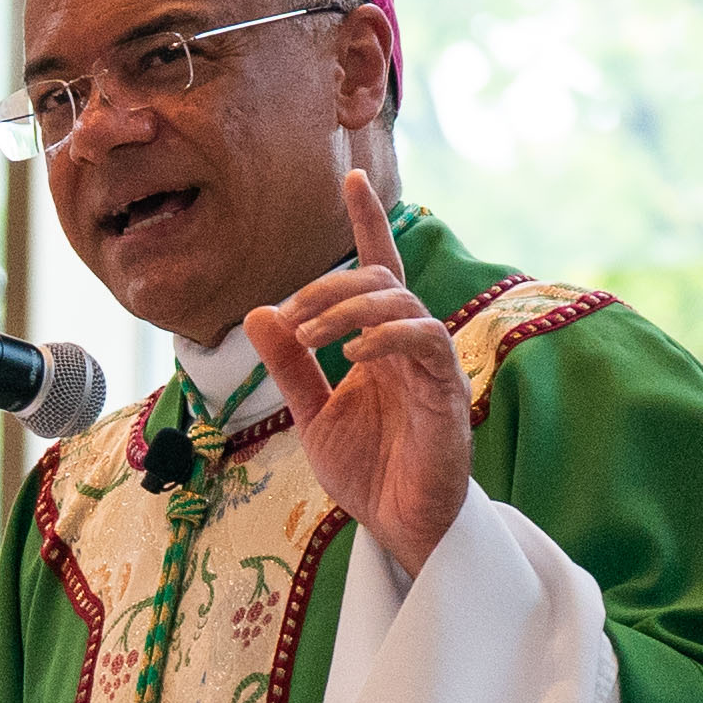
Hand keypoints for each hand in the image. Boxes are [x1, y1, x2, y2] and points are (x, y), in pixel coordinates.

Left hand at [247, 165, 470, 575]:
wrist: (400, 527)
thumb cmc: (369, 470)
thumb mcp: (312, 413)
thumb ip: (290, 364)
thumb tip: (256, 312)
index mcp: (379, 344)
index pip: (376, 270)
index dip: (367, 221)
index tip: (349, 175)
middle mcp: (408, 345)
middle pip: (380, 280)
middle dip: (328, 288)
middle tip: (290, 320)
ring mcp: (430, 366)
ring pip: (402, 302)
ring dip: (349, 309)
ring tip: (310, 336)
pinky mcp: (446, 394)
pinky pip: (425, 343)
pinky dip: (387, 338)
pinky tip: (353, 354)